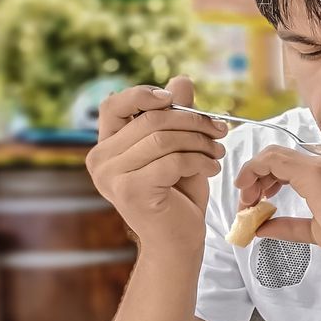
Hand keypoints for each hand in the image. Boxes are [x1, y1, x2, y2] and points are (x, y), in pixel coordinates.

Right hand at [88, 76, 227, 252]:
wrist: (178, 241)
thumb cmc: (178, 195)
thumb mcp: (180, 149)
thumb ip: (176, 116)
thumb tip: (181, 79)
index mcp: (106, 146)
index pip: (113, 105)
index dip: (143, 95)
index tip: (175, 99)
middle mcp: (100, 160)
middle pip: (150, 120)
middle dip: (192, 121)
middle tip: (220, 130)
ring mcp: (111, 176)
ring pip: (163, 139)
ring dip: (200, 142)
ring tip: (218, 153)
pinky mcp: (130, 191)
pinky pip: (172, 161)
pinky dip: (199, 162)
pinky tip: (212, 170)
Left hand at [234, 145, 320, 263]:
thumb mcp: (314, 231)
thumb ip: (289, 227)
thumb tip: (262, 228)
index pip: (285, 165)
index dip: (263, 179)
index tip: (254, 202)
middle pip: (275, 157)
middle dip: (254, 176)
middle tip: (246, 202)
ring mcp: (318, 167)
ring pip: (272, 155)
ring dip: (252, 175)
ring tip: (247, 201)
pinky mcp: (313, 174)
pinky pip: (274, 161)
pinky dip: (255, 172)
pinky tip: (249, 192)